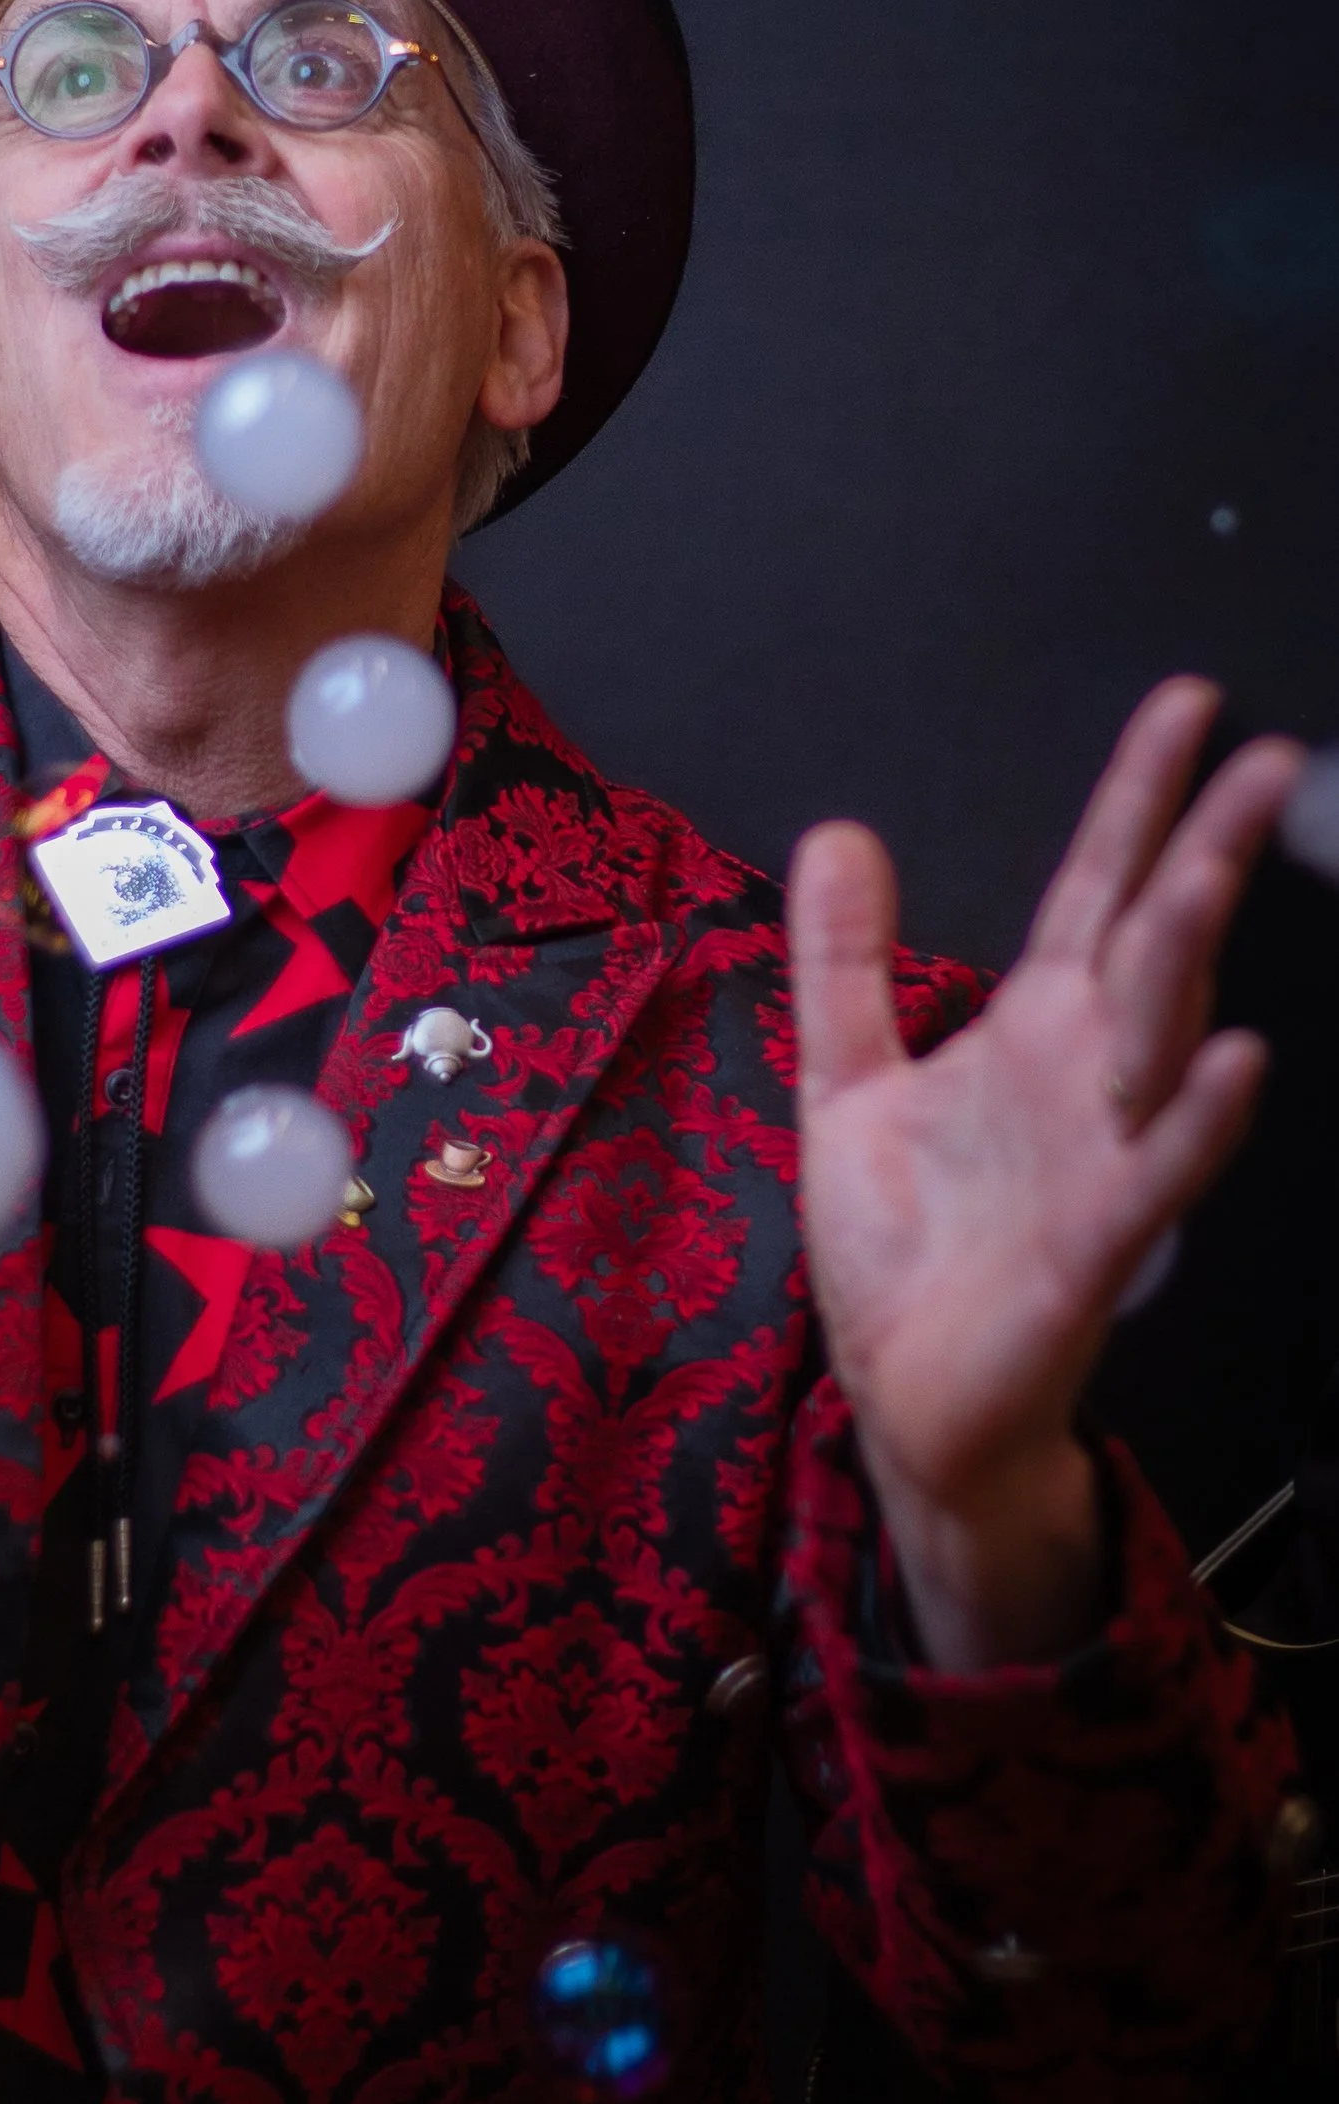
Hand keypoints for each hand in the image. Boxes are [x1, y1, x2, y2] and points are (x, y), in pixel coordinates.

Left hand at [788, 681, 1303, 1670]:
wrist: (906, 1395)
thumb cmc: (904, 1251)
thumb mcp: (847, 1079)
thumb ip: (844, 960)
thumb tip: (839, 835)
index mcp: (1034, 1030)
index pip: (1095, 886)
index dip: (1136, 797)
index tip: (1187, 708)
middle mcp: (1084, 1077)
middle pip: (1155, 937)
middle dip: (1206, 847)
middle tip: (1264, 757)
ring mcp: (1100, 1153)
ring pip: (1161, 1033)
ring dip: (1190, 950)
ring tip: (1215, 867)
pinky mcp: (1094, 1242)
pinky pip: (1155, 1167)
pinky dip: (1194, 1114)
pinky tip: (1228, 1057)